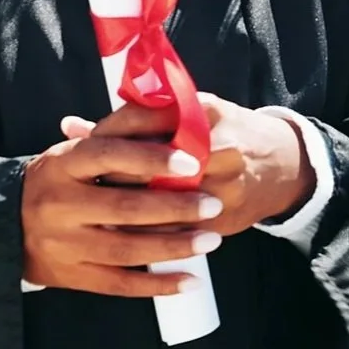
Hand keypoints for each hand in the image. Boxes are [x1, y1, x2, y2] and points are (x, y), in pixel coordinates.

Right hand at [20, 119, 225, 296]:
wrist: (4, 225)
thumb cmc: (54, 180)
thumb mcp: (71, 152)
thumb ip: (113, 140)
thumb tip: (166, 118)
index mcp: (62, 165)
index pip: (109, 155)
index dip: (151, 157)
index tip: (191, 160)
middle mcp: (61, 205)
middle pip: (125, 208)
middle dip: (175, 208)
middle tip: (212, 204)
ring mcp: (66, 244)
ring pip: (127, 249)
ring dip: (174, 246)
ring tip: (210, 239)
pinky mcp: (73, 277)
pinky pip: (121, 284)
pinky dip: (158, 284)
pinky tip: (189, 279)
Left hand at [62, 94, 315, 237]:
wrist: (279, 163)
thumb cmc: (221, 130)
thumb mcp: (185, 113)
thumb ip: (130, 121)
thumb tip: (69, 126)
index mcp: (204, 112)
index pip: (145, 120)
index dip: (109, 135)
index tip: (83, 149)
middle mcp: (218, 145)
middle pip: (153, 165)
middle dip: (116, 178)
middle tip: (83, 189)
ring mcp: (226, 183)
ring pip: (166, 202)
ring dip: (130, 212)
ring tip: (96, 216)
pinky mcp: (227, 215)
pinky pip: (181, 229)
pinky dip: (153, 234)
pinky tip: (127, 236)